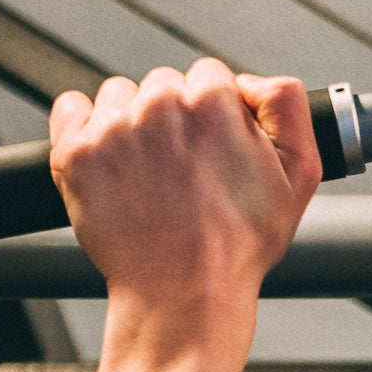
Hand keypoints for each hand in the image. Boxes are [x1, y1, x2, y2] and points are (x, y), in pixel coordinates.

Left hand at [48, 60, 320, 310]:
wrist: (185, 295)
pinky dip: (83, 128)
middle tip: (182, 169)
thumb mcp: (300, 175)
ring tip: (149, 174)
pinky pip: (70, 109)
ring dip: (129, 123)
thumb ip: (288, 104)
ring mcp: (112, 130)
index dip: (215, 112)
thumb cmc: (240, 246)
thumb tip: (249, 81)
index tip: (212, 148)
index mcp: (211, 103)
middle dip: (172, 118)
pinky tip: (110, 163)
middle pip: (162, 84)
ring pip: (118, 96)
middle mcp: (158, 107)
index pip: (208, 75)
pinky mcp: (75, 154)